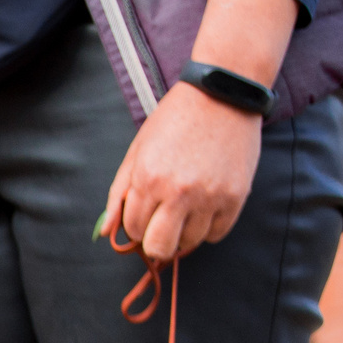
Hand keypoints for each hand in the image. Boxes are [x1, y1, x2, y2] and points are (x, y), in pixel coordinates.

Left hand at [103, 82, 262, 262]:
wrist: (221, 95)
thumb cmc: (174, 122)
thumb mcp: (137, 152)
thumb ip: (118, 195)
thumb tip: (105, 232)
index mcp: (149, 180)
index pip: (134, 230)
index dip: (136, 225)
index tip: (145, 212)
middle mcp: (179, 192)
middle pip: (160, 247)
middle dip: (155, 241)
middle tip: (161, 224)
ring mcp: (210, 196)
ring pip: (190, 243)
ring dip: (184, 233)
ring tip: (186, 208)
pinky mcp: (237, 196)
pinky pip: (218, 233)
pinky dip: (209, 227)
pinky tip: (205, 207)